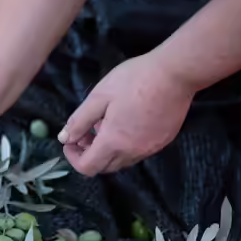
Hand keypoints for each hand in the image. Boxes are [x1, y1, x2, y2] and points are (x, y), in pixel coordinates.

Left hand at [58, 53, 197, 175]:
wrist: (176, 73)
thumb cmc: (134, 80)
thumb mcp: (99, 97)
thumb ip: (79, 121)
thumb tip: (64, 138)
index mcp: (114, 142)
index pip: (87, 167)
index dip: (73, 158)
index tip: (70, 141)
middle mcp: (133, 152)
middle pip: (104, 167)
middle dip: (89, 154)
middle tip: (85, 132)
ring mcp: (150, 148)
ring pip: (121, 161)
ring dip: (107, 150)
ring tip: (104, 124)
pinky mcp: (163, 141)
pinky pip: (138, 153)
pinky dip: (125, 146)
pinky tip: (125, 123)